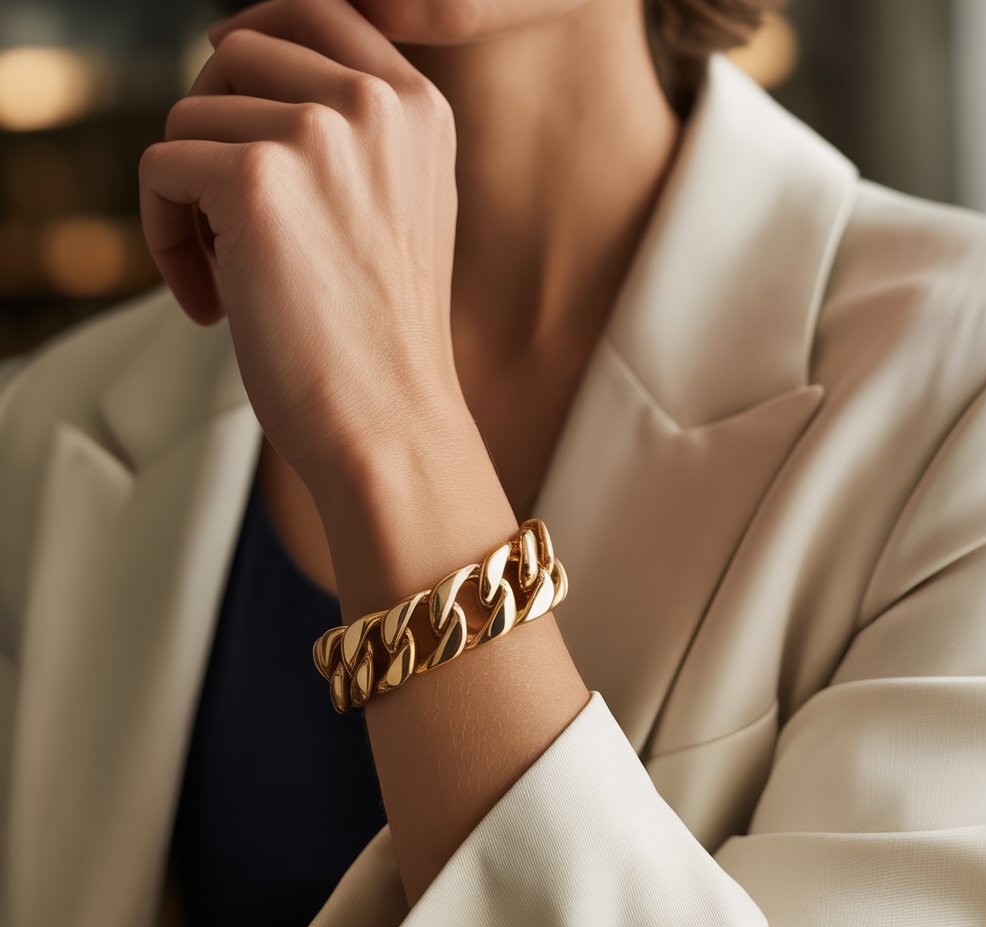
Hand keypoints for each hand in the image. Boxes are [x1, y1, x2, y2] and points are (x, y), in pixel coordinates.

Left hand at [138, 0, 464, 479]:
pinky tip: (207, 299)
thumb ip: (351, 142)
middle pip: (238, 53)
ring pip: (190, 115)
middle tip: (220, 213)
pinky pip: (160, 168)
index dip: (255, 42)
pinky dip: (162, 236)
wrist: (391, 423)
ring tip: (223, 275)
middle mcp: (377, 106)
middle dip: (211, 128)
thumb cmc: (384, 343)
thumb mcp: (398, 214)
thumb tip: (250, 93)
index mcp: (420, 111)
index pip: (318, 9)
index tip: (227, 97)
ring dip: (187, 196)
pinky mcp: (257, 180)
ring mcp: (320, 135)